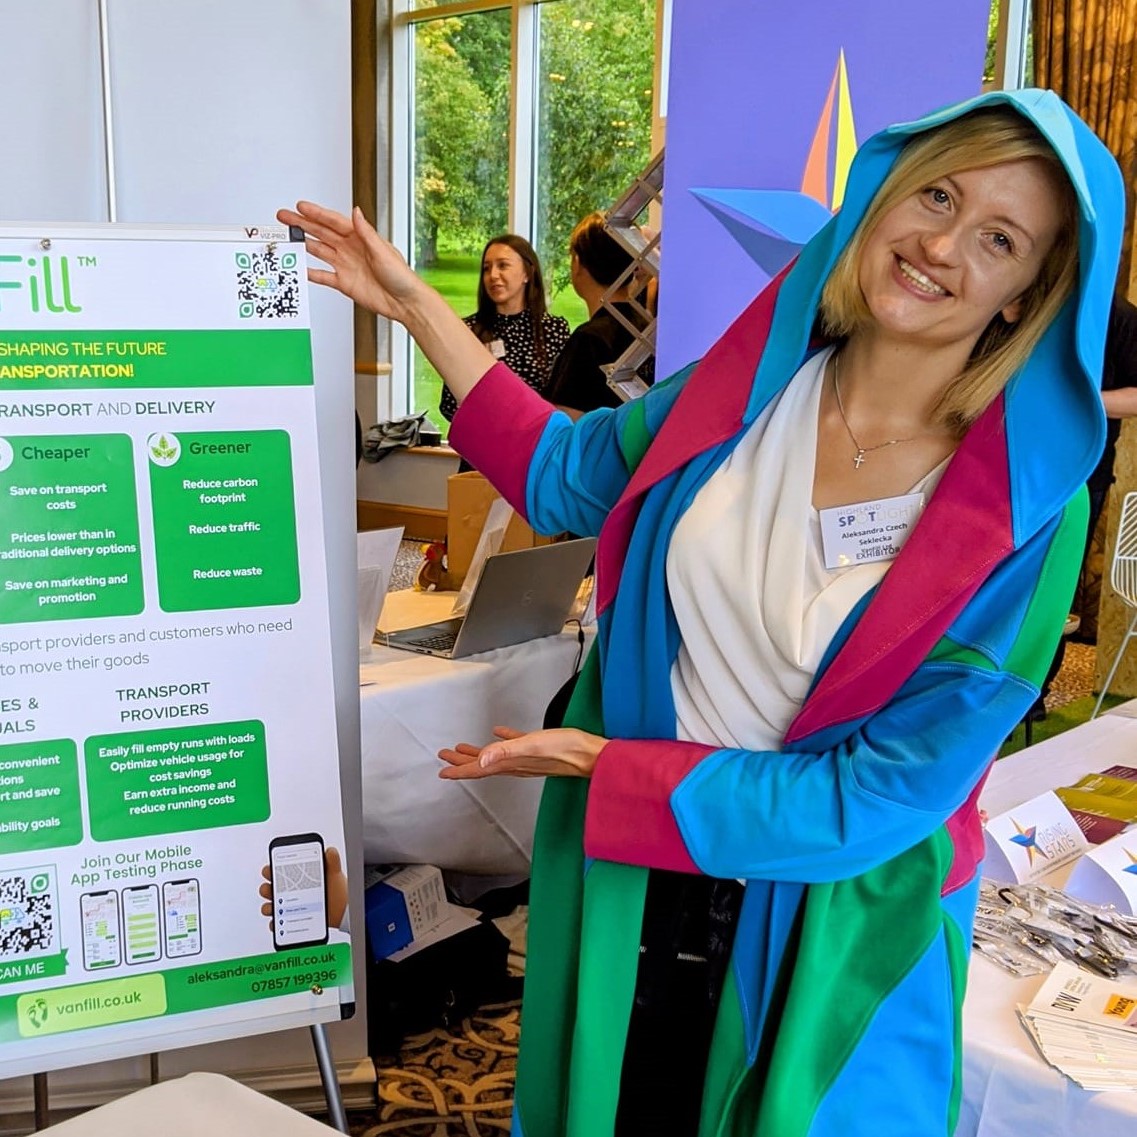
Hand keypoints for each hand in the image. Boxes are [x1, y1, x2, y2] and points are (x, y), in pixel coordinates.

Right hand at [259, 846, 348, 931]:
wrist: (343, 910)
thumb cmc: (335, 889)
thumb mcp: (333, 872)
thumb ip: (332, 860)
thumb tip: (330, 851)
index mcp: (296, 876)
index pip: (277, 870)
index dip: (270, 869)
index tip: (270, 869)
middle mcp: (290, 891)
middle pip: (269, 888)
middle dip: (266, 888)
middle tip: (271, 888)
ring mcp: (289, 906)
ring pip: (270, 906)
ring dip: (268, 907)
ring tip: (274, 907)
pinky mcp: (291, 921)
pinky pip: (278, 924)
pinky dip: (276, 924)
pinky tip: (279, 923)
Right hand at [278, 201, 494, 400]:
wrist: (405, 302)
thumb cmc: (400, 276)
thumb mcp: (383, 251)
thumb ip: (366, 232)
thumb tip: (356, 212)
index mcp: (360, 238)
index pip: (333, 222)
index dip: (316, 213)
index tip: (300, 206)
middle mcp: (350, 249)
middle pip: (321, 233)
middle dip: (302, 223)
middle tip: (284, 216)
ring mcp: (346, 266)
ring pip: (319, 250)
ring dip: (303, 242)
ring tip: (288, 236)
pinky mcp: (344, 282)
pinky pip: (323, 276)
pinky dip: (310, 272)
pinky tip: (299, 267)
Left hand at [438, 725, 607, 779]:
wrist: (592, 754)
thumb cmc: (567, 750)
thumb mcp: (533, 745)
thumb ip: (506, 751)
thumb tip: (481, 760)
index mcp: (512, 763)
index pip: (479, 769)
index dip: (460, 769)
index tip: (443, 770)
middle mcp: (517, 764)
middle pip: (483, 765)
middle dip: (463, 762)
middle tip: (446, 757)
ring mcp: (527, 759)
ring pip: (495, 758)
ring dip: (479, 754)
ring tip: (464, 748)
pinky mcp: (539, 750)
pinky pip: (514, 745)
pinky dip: (503, 741)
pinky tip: (500, 733)